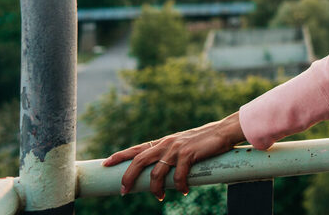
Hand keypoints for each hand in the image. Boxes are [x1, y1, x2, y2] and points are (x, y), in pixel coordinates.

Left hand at [102, 112, 245, 199]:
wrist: (223, 132)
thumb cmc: (204, 141)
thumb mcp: (183, 145)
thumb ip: (171, 154)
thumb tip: (163, 172)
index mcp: (163, 142)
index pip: (136, 148)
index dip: (120, 156)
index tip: (105, 163)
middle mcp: (166, 143)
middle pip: (139, 161)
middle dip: (128, 177)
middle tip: (124, 191)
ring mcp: (176, 148)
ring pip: (156, 172)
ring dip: (155, 188)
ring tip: (160, 197)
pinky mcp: (188, 154)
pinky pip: (178, 175)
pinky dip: (179, 186)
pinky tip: (184, 190)